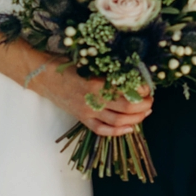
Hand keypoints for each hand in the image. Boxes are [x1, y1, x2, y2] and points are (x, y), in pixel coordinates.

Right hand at [35, 65, 152, 136]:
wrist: (45, 78)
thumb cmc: (68, 66)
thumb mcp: (90, 64)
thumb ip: (109, 72)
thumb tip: (132, 75)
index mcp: (97, 83)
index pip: (127, 90)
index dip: (142, 89)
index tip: (148, 86)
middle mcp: (94, 100)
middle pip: (127, 107)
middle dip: (144, 105)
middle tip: (151, 100)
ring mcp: (88, 112)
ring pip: (118, 121)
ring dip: (136, 118)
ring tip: (145, 112)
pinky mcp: (83, 119)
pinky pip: (103, 130)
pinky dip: (118, 132)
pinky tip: (130, 128)